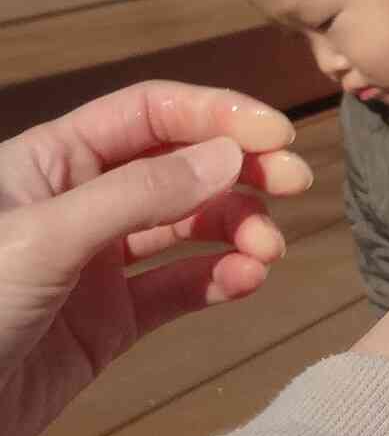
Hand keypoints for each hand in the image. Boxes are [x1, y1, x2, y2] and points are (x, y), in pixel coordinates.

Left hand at [0, 82, 312, 435]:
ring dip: (237, 230)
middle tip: (295, 183)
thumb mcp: (46, 238)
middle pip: (180, 164)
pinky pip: (178, 288)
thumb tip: (229, 155)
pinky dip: (219, 280)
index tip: (274, 132)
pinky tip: (246, 281)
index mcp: (50, 161)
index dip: (216, 114)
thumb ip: (139, 194)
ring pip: (188, 227)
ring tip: (268, 251)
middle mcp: (79, 203)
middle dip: (241, 169)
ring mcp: (95, 263)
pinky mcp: (108, 322)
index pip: (150, 113)